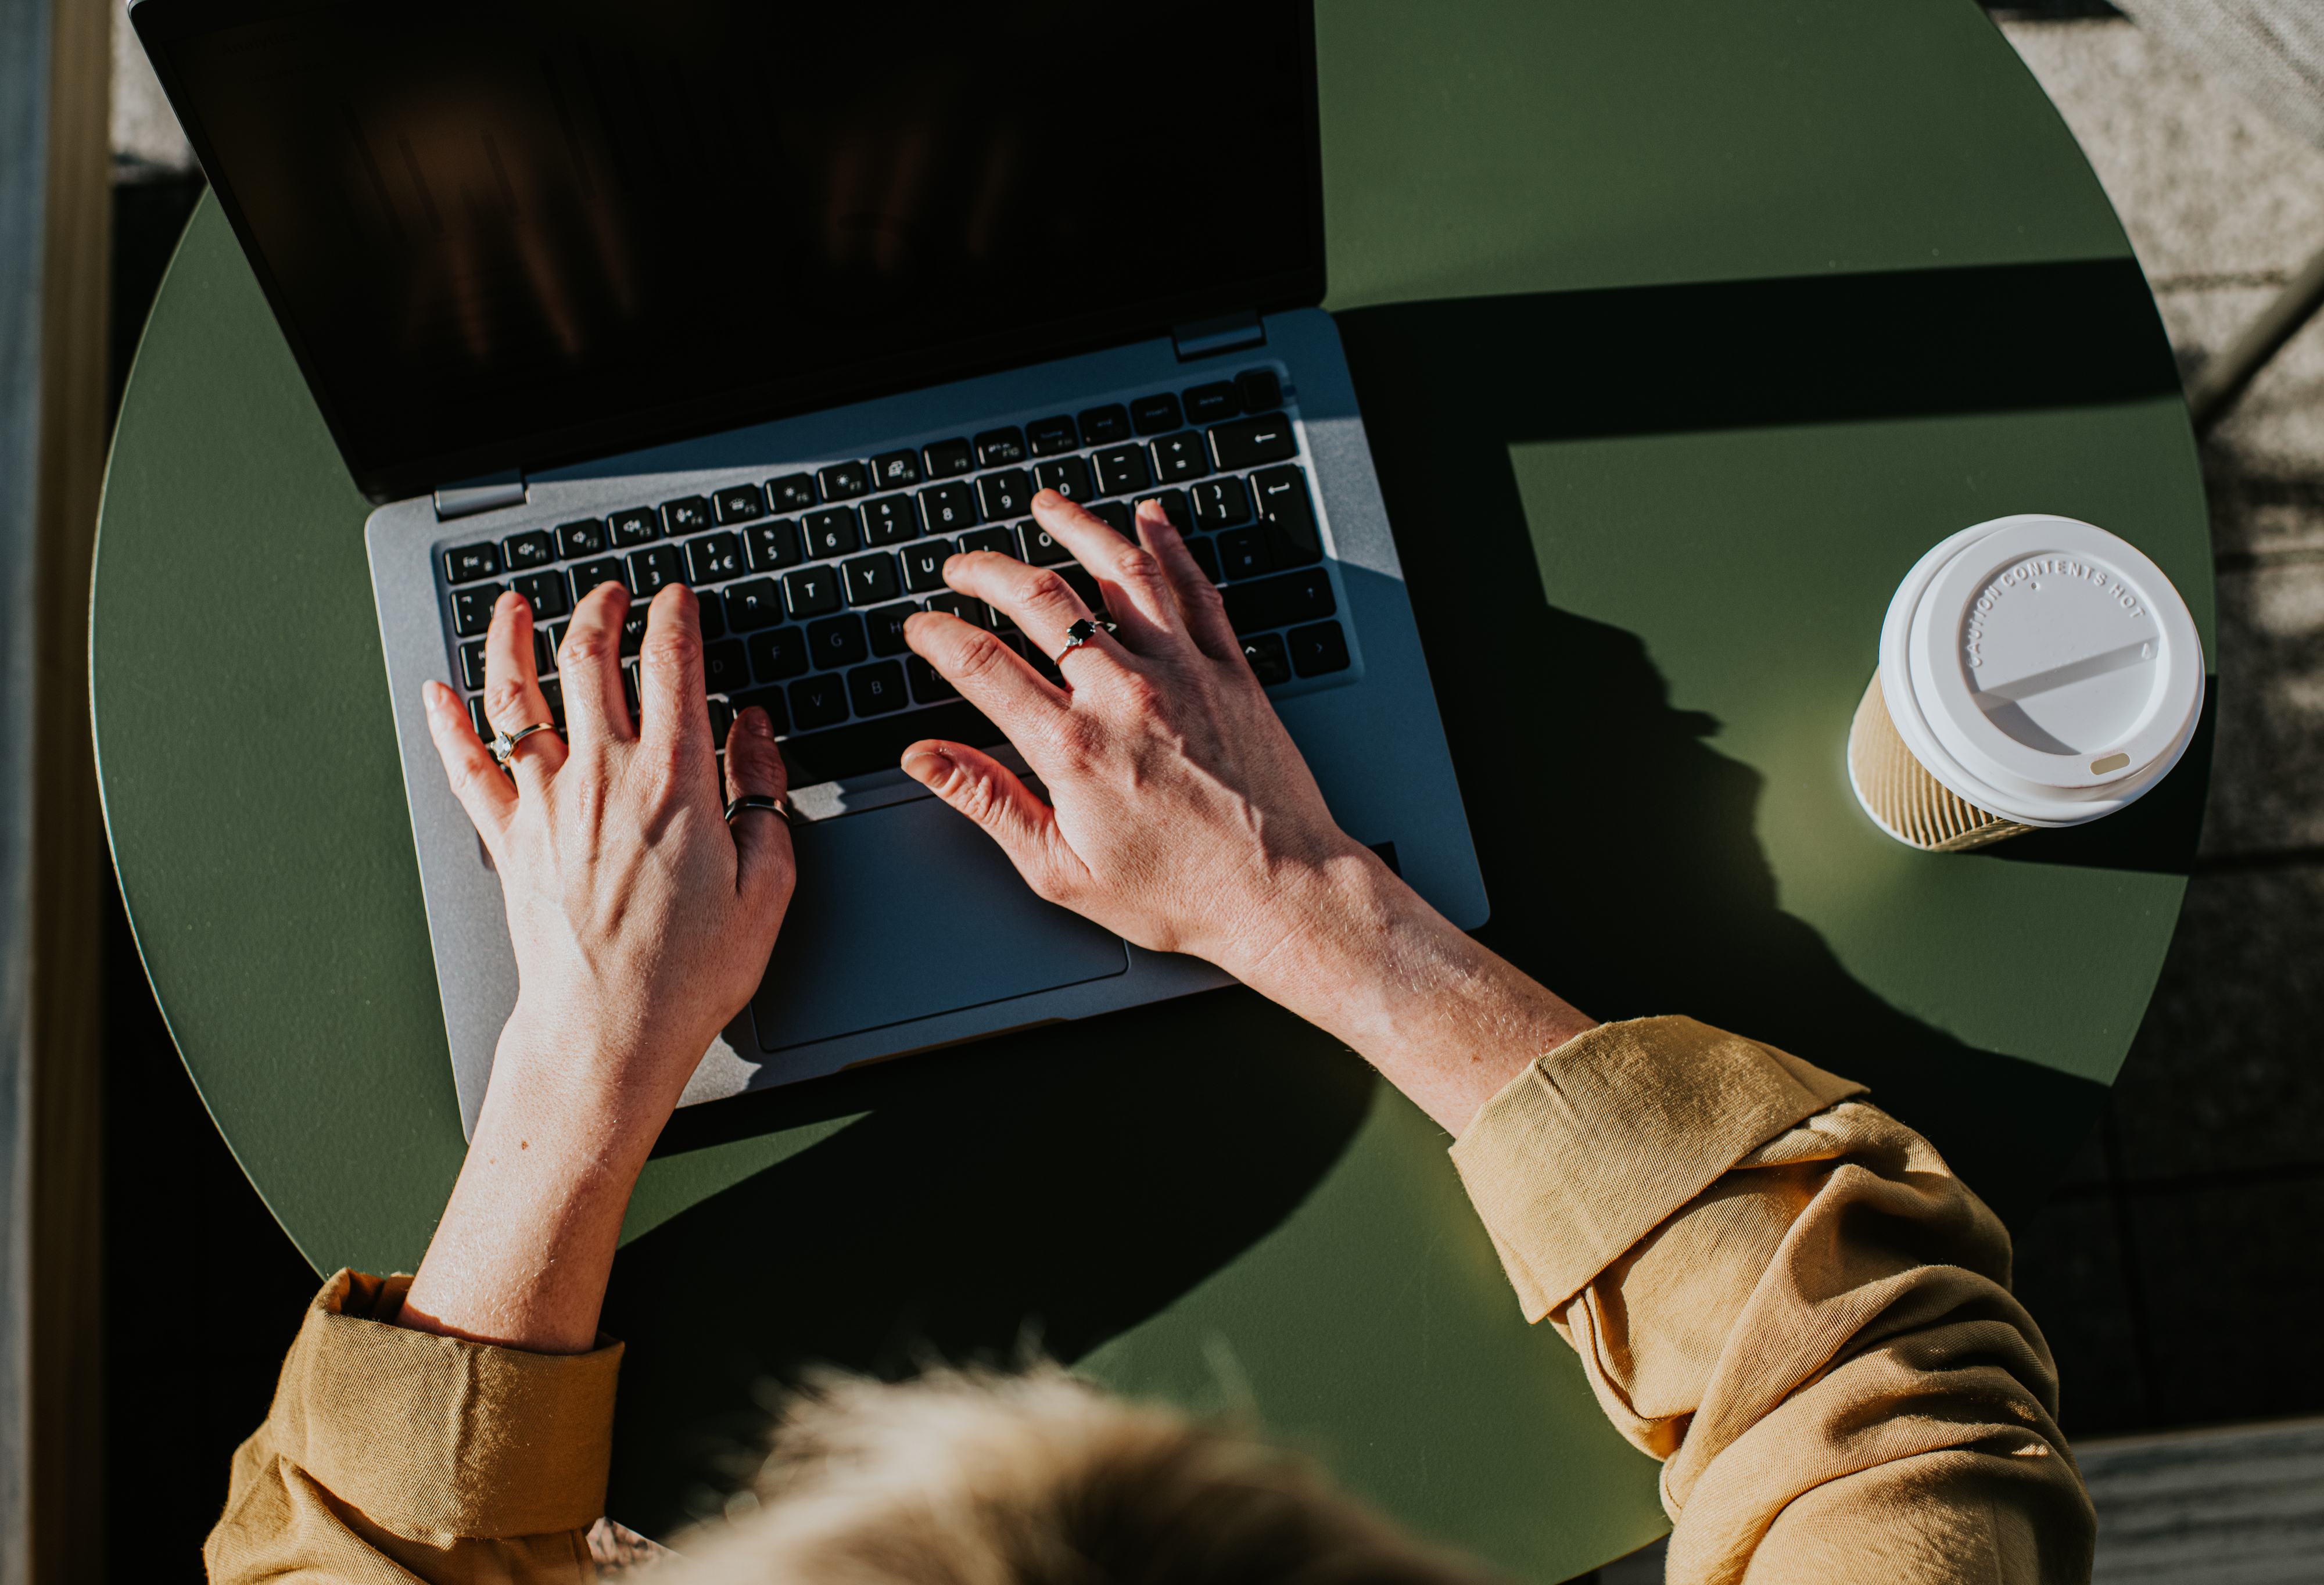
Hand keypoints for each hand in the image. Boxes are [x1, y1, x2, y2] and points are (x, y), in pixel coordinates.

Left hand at [425, 582, 793, 1109]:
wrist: (608, 1032)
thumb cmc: (690, 972)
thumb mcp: (768, 884)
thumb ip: (764, 794)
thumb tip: (754, 731)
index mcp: (674, 781)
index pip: (671, 664)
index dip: (674, 617)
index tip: (676, 599)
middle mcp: (603, 777)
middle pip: (588, 661)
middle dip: (599, 610)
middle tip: (609, 592)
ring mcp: (547, 805)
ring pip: (517, 698)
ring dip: (512, 640)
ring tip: (515, 607)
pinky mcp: (509, 841)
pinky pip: (467, 768)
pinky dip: (447, 724)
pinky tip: (437, 693)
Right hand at [899, 493, 1363, 976]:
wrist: (1283, 894)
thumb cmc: (1180, 894)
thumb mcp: (1062, 871)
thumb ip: (989, 803)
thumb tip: (925, 760)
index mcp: (1073, 749)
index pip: (982, 665)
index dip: (938, 635)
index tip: (921, 626)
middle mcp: (1126, 696)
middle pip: (1042, 601)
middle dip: (989, 571)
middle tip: (964, 568)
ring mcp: (1184, 675)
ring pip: (1121, 573)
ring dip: (1077, 528)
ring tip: (1046, 507)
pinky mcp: (1231, 672)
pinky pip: (1196, 590)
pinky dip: (1169, 547)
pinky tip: (1149, 521)